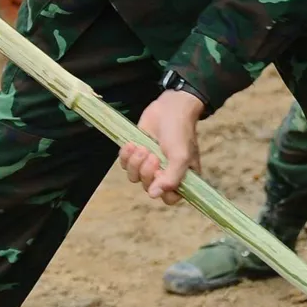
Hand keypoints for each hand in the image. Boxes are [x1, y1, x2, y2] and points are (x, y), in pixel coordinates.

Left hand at [119, 88, 204, 204]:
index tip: (160, 173)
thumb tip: (154, 195)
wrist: (170, 107)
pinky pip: (124, 165)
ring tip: (142, 147)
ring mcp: (149, 164)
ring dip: (135, 162)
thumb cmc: (179, 131)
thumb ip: (172, 178)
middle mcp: (165, 174)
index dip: (161, 189)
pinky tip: (132, 143)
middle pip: (148, 187)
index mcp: (181, 177)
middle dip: (146, 171)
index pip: (170, 198)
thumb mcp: (181, 156)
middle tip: (152, 154)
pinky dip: (126, 155)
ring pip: (134, 177)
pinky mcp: (136, 154)